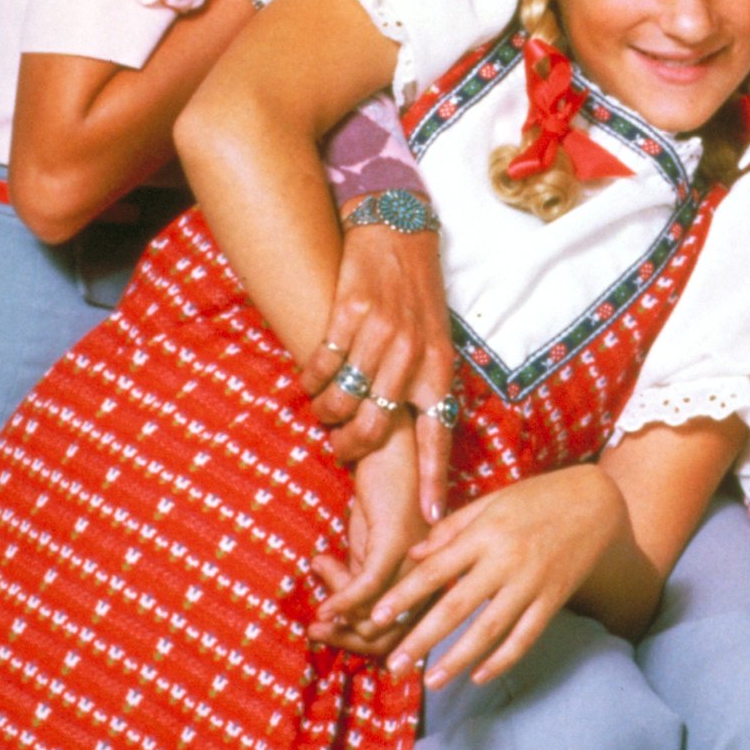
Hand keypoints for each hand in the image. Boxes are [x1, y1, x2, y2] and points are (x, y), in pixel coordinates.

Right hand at [300, 221, 454, 513]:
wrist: (399, 228)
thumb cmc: (416, 292)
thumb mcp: (436, 338)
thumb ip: (423, 384)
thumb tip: (410, 441)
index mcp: (440, 367)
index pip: (438, 434)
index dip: (432, 480)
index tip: (428, 521)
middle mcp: (414, 353)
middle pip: (374, 428)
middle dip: (348, 449)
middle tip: (336, 447)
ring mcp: (382, 332)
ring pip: (342, 400)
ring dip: (325, 412)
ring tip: (322, 407)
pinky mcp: (351, 310)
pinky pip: (322, 365)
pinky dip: (310, 379)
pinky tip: (310, 378)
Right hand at [308, 426, 426, 652]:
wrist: (388, 442)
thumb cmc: (379, 493)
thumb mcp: (365, 545)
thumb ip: (356, 578)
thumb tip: (332, 614)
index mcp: (426, 579)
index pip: (397, 632)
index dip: (358, 641)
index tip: (327, 632)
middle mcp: (428, 574)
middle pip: (388, 634)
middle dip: (347, 639)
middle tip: (316, 629)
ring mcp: (414, 559)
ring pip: (376, 616)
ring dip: (341, 619)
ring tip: (317, 613)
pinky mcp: (396, 541)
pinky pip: (366, 586)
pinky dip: (341, 601)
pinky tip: (323, 607)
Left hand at [370, 466, 627, 688]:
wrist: (597, 502)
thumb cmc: (538, 497)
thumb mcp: (493, 501)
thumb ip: (452, 528)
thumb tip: (413, 555)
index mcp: (486, 532)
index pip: (437, 568)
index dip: (406, 594)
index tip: (378, 616)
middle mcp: (506, 559)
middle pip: (458, 606)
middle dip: (422, 638)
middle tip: (394, 666)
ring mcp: (532, 583)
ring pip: (490, 629)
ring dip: (457, 658)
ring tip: (430, 681)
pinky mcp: (553, 599)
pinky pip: (525, 637)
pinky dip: (502, 660)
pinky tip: (478, 676)